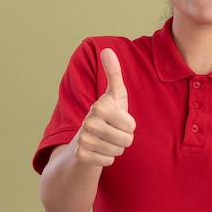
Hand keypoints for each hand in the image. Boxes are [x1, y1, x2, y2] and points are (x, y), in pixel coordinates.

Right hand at [74, 48, 135, 166]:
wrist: (87, 138)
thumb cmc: (108, 114)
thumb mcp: (114, 95)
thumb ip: (114, 73)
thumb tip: (107, 49)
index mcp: (99, 106)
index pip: (131, 125)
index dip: (130, 125)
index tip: (119, 120)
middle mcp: (88, 122)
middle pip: (127, 140)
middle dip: (124, 138)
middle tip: (114, 132)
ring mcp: (83, 139)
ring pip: (118, 151)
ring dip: (116, 148)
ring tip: (107, 140)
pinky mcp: (81, 155)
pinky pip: (108, 162)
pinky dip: (107, 159)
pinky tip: (99, 150)